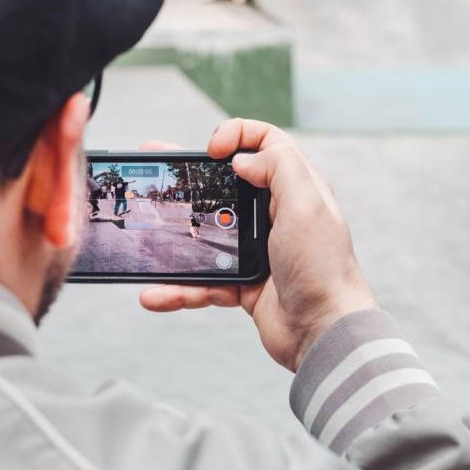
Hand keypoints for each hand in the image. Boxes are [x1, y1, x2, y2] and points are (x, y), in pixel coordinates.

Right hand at [138, 122, 376, 371]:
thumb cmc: (323, 270)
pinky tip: (157, 292)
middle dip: (189, 177)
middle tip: (158, 166)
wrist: (323, 333)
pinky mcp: (242, 284)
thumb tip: (243, 158)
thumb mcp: (307, 205)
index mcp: (295, 189)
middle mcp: (275, 215)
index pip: (266, 143)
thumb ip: (279, 168)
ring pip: (206, 236)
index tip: (211, 150)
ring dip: (176, 240)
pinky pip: (202, 280)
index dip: (237, 136)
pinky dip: (180, 288)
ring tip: (146, 238)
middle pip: (225, 184)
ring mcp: (256, 250)